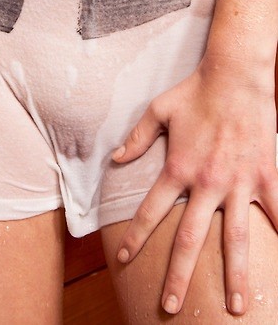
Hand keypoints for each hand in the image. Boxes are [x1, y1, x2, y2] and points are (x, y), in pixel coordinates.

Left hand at [112, 57, 277, 315]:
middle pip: (189, 238)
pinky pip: (277, 213)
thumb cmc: (195, 91)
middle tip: (171, 306)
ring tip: (233, 306)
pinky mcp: (266, 176)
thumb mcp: (157, 110)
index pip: (150, 210)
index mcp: (178, 167)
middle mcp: (207, 182)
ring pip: (236, 239)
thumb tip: (115, 159)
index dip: (136, 237)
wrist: (236, 75)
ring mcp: (239, 183)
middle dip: (178, 275)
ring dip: (232, 275)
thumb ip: (137, 137)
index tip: (124, 260)